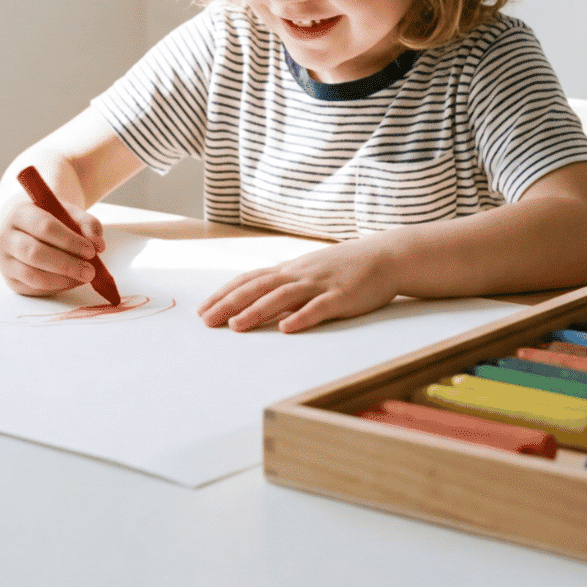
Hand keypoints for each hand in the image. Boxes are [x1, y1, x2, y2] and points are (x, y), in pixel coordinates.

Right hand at [0, 189, 103, 296]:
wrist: (28, 227)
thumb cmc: (51, 219)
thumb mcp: (70, 213)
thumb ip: (88, 224)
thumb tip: (98, 245)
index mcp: (18, 213)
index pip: (44, 227)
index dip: (69, 241)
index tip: (91, 251)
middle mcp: (4, 236)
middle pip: (34, 253)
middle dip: (66, 265)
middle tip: (90, 271)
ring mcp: (4, 261)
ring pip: (32, 275)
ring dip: (62, 279)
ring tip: (84, 277)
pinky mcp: (10, 280)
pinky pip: (33, 289)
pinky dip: (56, 287)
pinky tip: (71, 281)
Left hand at [196, 240, 399, 333]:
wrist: (384, 256)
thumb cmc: (344, 268)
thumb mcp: (309, 272)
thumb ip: (285, 285)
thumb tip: (256, 302)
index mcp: (290, 270)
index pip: (249, 280)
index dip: (224, 294)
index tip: (202, 309)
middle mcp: (299, 274)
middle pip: (258, 288)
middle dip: (230, 304)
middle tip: (206, 322)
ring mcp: (320, 284)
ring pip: (283, 297)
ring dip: (258, 311)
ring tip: (237, 326)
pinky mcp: (342, 297)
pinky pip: (320, 307)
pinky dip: (302, 318)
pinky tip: (288, 329)